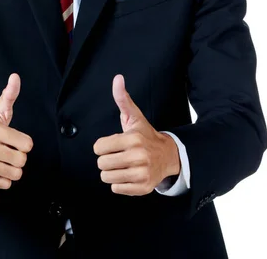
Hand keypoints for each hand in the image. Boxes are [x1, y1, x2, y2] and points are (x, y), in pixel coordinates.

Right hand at [0, 73, 33, 189]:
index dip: (24, 143)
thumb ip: (9, 95)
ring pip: (15, 174)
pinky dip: (4, 179)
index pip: (27, 145)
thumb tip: (15, 76)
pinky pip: (5, 184)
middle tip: (9, 151)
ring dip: (12, 168)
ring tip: (3, 160)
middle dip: (19, 156)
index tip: (15, 140)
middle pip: (22, 160)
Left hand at [93, 74, 179, 195]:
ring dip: (111, 172)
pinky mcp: (143, 187)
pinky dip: (119, 183)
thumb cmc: (145, 135)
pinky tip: (129, 174)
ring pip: (107, 177)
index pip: (99, 148)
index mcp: (132, 139)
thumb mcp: (134, 116)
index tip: (113, 144)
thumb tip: (117, 78)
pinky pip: (116, 189)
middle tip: (118, 155)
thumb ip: (122, 98)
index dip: (102, 146)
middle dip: (106, 159)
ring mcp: (141, 173)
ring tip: (122, 165)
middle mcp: (137, 156)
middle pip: (101, 164)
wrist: (168, 155)